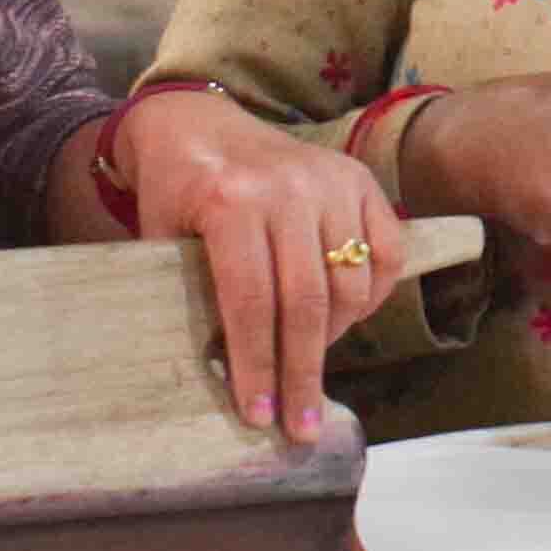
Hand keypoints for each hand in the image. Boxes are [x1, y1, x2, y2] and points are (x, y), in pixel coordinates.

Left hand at [109, 88, 409, 440]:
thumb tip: (221, 376)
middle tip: (301, 426)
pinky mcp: (359, 178)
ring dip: (334, 336)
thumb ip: (194, 296)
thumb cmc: (174, 193)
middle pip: (306, 302)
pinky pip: (385, 252)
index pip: (250, 302)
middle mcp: (288, 189)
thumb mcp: (165, 242)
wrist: (197, 124)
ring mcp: (330, 180)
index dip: (255, 365)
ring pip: (350, 284)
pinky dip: (373, 296)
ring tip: (308, 363)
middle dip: (302, 373)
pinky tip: (346, 319)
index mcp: (231, 202)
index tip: (258, 415)